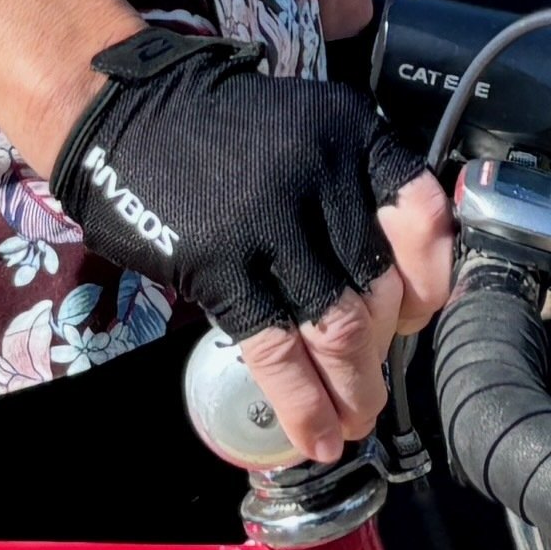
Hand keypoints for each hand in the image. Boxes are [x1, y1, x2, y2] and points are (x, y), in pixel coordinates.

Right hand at [53, 23, 458, 462]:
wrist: (122, 114)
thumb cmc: (218, 133)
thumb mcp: (305, 129)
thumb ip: (354, 190)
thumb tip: (391, 294)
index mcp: (352, 137)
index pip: (424, 222)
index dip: (427, 286)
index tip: (410, 319)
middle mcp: (321, 174)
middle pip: (378, 288)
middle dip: (378, 354)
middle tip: (369, 389)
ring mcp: (269, 220)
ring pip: (337, 328)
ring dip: (351, 392)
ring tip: (351, 425)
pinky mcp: (219, 262)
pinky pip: (276, 347)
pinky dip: (301, 402)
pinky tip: (312, 435)